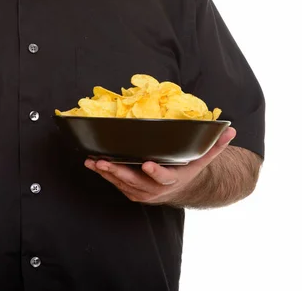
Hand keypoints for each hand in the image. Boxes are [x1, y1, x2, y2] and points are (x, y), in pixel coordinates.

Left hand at [84, 127, 236, 204]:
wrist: (180, 189)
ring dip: (106, 173)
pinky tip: (92, 163)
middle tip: (104, 162)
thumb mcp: (202, 159)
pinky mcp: (131, 192)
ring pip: (122, 184)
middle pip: (136, 182)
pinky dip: (104, 174)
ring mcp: (143, 192)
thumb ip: (215, 145)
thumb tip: (230, 129)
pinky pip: (116, 184)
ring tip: (93, 162)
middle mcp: (157, 189)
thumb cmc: (189, 169)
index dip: (155, 172)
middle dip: (119, 172)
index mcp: (174, 179)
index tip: (147, 164)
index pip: (165, 177)